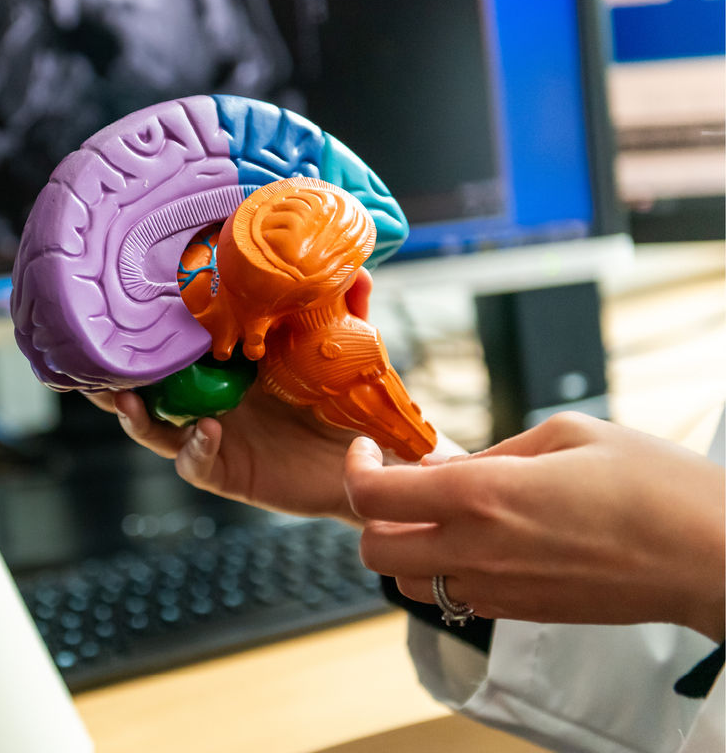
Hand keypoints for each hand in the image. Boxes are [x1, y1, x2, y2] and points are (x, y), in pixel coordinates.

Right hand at [85, 268, 448, 523]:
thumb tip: (354, 267)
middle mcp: (207, 400)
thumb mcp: (344, 351)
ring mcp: (212, 438)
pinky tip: (204, 432)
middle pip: (145, 387)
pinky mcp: (228, 473)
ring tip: (127, 399)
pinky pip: (196, 464)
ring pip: (154, 429)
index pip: (173, 345)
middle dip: (113, 374)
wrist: (373, 462)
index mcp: (223, 366)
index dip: (142, 330)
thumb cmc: (346, 405)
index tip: (119, 301)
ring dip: (135, 415)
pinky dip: (195, 448)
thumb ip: (344, 313)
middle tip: (90, 355)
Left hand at [346, 412, 725, 640]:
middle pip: (372, 550)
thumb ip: (494, 449)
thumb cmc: (652, 486)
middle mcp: (477, 548)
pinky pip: (454, 597)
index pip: (373, 497)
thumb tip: (445, 461)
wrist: (711, 557)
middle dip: (371, 516)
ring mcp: (496, 589)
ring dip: (406, 547)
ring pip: (407, 582)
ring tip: (438, 514)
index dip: (356, 469)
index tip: (367, 451)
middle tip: (399, 485)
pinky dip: (446, 570)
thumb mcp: (568, 434)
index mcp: (481, 494)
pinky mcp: (520, 612)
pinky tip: (480, 539)